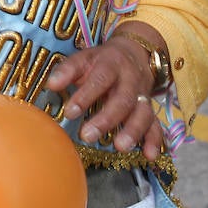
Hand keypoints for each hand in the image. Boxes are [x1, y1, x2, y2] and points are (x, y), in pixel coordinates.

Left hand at [46, 30, 164, 160]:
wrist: (135, 52)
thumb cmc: (101, 61)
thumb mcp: (84, 58)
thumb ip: (67, 71)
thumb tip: (51, 85)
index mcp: (111, 65)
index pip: (100, 80)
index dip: (85, 96)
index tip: (70, 113)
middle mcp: (130, 81)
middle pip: (123, 100)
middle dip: (106, 119)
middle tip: (88, 136)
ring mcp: (143, 95)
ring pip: (143, 113)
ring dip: (133, 131)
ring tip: (120, 147)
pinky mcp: (150, 108)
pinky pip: (157, 124)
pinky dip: (155, 140)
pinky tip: (150, 155)